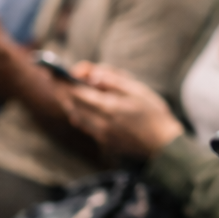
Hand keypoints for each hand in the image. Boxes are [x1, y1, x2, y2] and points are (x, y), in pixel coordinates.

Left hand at [62, 62, 184, 156]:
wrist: (164, 145)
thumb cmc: (154, 114)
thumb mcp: (137, 90)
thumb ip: (112, 81)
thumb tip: (91, 75)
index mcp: (108, 107)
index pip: (76, 93)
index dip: (63, 82)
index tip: (54, 72)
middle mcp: (100, 123)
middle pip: (71, 105)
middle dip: (61, 91)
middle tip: (55, 79)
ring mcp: (101, 135)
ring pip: (75, 116)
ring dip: (68, 103)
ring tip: (64, 91)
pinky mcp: (104, 142)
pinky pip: (85, 126)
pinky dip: (78, 114)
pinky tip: (80, 108)